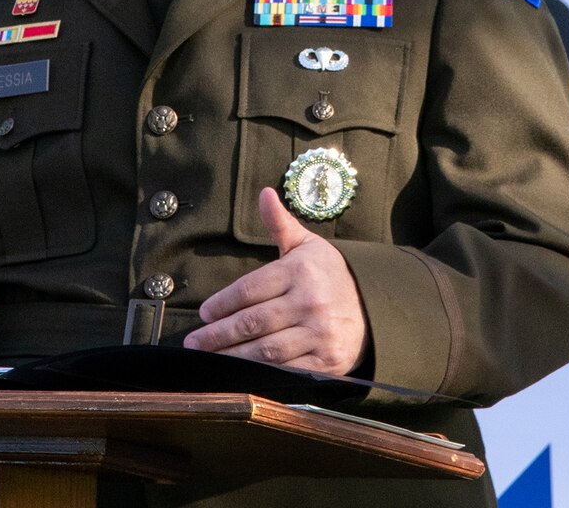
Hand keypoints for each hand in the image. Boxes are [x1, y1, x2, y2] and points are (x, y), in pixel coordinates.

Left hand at [183, 187, 369, 374]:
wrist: (374, 306)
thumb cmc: (330, 273)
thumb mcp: (306, 244)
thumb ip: (279, 223)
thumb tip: (264, 194)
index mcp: (300, 270)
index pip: (250, 289)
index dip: (223, 303)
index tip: (204, 312)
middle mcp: (309, 302)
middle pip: (253, 321)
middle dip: (219, 333)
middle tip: (194, 342)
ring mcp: (319, 333)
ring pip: (266, 349)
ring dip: (233, 356)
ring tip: (209, 359)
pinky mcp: (326, 361)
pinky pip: (287, 370)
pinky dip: (261, 374)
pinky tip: (241, 375)